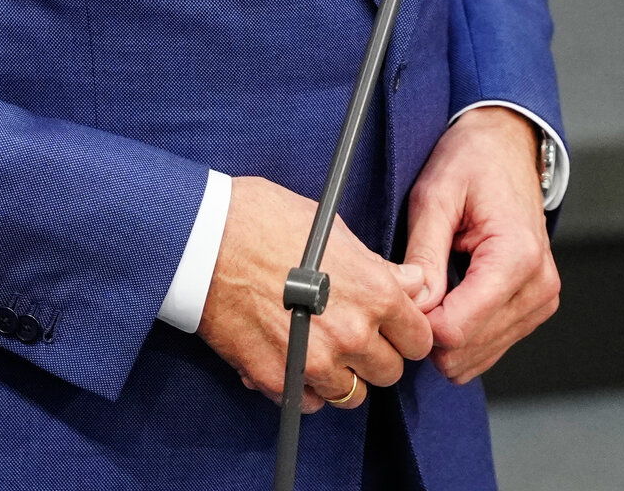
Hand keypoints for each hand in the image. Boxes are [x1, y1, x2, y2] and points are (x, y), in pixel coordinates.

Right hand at [198, 176, 431, 413]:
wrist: (204, 239)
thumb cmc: (265, 219)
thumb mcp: (332, 229)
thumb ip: (378, 266)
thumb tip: (412, 283)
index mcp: (374, 292)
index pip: (419, 338)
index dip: (406, 330)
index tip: (392, 325)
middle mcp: (353, 334)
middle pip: (389, 372)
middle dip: (376, 354)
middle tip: (353, 332)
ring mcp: (315, 362)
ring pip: (352, 395)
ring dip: (343, 375)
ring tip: (321, 345)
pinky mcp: (279, 380)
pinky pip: (310, 403)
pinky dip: (306, 388)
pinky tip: (294, 357)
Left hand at [401, 108, 559, 382]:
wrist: (506, 145)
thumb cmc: (473, 160)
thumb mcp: (434, 195)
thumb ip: (424, 254)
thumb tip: (415, 305)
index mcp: (517, 256)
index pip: (458, 329)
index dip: (418, 322)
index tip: (400, 295)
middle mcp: (539, 286)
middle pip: (467, 350)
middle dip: (430, 329)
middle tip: (413, 286)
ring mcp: (541, 300)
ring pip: (478, 356)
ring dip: (447, 331)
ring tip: (435, 284)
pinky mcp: (535, 308)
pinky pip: (490, 346)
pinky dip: (463, 330)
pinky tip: (452, 293)